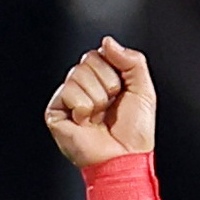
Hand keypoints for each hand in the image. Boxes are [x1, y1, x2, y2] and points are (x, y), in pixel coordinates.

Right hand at [45, 36, 156, 167]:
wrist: (124, 157)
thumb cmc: (135, 133)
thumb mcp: (144, 91)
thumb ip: (132, 61)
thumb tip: (108, 41)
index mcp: (105, 80)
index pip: (102, 53)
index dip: (115, 69)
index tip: (123, 90)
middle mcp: (85, 86)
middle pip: (88, 59)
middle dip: (107, 83)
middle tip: (111, 106)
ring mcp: (69, 98)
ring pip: (78, 74)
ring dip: (97, 98)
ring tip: (100, 116)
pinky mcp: (56, 110)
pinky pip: (68, 91)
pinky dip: (83, 108)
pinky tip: (87, 122)